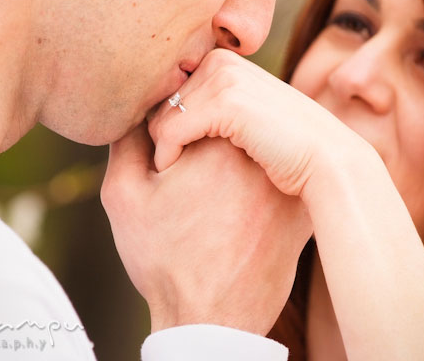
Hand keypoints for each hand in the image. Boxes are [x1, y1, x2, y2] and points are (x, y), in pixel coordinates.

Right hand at [101, 124, 310, 334]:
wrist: (210, 320)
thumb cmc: (163, 259)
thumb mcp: (123, 196)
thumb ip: (126, 140)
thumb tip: (138, 108)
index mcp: (218, 145)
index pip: (198, 103)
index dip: (175, 128)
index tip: (167, 165)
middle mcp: (261, 157)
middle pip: (230, 121)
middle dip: (205, 139)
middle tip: (188, 182)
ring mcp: (286, 183)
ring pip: (254, 146)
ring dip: (231, 156)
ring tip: (210, 199)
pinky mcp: (300, 208)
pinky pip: (274, 174)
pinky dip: (254, 180)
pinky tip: (233, 211)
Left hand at [148, 49, 373, 197]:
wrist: (331, 164)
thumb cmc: (288, 154)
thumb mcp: (248, 123)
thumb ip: (217, 113)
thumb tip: (168, 120)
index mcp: (225, 61)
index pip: (170, 91)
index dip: (164, 123)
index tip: (169, 154)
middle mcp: (222, 61)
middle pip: (162, 102)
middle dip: (160, 135)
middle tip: (169, 167)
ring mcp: (225, 78)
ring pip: (161, 116)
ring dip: (162, 148)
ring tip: (173, 174)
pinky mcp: (226, 102)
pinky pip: (170, 130)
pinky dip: (166, 155)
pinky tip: (173, 173)